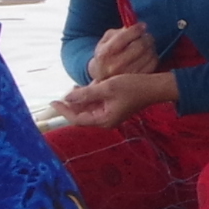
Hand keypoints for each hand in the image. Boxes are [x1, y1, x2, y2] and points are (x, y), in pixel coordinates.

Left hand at [50, 71, 172, 128]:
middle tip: (65, 92)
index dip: (64, 111)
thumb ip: (86, 93)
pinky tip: (88, 88)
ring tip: (75, 88)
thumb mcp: (107, 87)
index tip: (53, 102)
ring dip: (81, 100)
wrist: (155, 87)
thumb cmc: (133, 87)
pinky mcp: (114, 109)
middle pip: (82, 116)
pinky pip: (96, 106)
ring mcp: (110, 115)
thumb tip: (67, 97)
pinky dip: (90, 98)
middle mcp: (105, 120)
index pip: (77, 119)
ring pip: (88, 110)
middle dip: (72, 105)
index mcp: (103, 120)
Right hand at [90, 24, 158, 78]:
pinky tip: (147, 56)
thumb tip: (138, 27)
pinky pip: (153, 63)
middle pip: (140, 46)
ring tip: (146, 46)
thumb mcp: (105, 41)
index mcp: (105, 53)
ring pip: (149, 54)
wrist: (103, 78)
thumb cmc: (106, 55)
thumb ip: (119, 32)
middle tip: (147, 36)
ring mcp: (127, 75)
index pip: (123, 38)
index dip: (136, 29)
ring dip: (151, 47)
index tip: (142, 26)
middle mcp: (115, 66)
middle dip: (146, 37)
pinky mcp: (138, 79)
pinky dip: (153, 56)